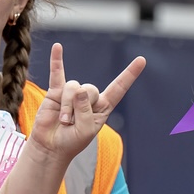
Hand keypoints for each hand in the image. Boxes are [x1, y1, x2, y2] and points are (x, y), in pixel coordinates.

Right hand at [30, 43, 145, 160]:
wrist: (52, 145)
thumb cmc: (72, 141)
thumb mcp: (86, 131)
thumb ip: (85, 112)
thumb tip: (79, 89)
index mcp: (103, 107)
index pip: (119, 88)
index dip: (130, 75)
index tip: (141, 60)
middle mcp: (90, 98)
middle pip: (90, 88)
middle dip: (80, 106)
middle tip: (72, 122)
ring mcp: (73, 93)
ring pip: (73, 87)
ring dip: (67, 106)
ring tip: (63, 120)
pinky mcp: (56, 92)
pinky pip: (57, 73)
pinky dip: (57, 61)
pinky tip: (58, 47)